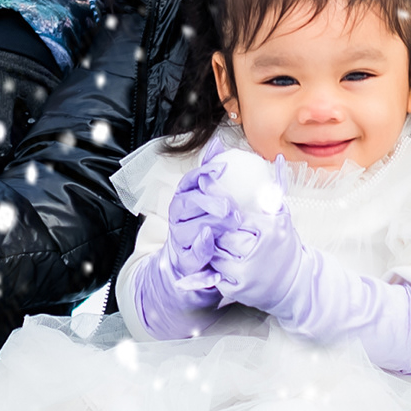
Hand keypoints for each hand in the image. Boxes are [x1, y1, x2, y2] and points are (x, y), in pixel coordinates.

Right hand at [157, 146, 259, 299]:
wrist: (189, 266)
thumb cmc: (204, 228)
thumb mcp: (210, 200)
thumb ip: (211, 175)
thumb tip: (218, 143)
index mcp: (184, 199)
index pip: (189, 181)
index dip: (204, 172)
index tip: (222, 168)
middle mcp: (178, 216)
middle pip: (187, 202)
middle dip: (209, 200)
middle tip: (231, 205)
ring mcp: (179, 238)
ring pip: (189, 226)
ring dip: (211, 222)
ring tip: (232, 220)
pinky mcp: (184, 260)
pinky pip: (191, 251)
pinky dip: (200, 245)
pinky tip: (210, 238)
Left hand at [188, 148, 297, 306]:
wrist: (296, 284)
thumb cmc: (285, 248)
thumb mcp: (282, 218)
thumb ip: (275, 192)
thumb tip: (278, 161)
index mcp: (267, 231)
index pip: (232, 215)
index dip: (218, 208)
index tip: (204, 194)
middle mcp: (256, 252)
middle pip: (219, 233)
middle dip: (213, 228)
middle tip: (205, 221)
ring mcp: (245, 273)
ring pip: (213, 252)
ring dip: (210, 246)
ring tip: (210, 240)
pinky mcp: (236, 289)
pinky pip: (213, 272)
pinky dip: (211, 266)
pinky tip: (214, 259)